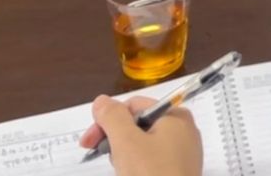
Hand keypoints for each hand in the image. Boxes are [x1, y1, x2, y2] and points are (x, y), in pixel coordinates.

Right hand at [77, 95, 203, 175]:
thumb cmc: (151, 174)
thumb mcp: (126, 142)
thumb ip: (112, 117)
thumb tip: (102, 101)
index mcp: (175, 115)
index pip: (133, 106)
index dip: (106, 121)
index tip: (87, 144)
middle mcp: (183, 129)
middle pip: (139, 125)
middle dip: (115, 139)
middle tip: (99, 157)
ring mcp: (183, 153)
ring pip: (144, 145)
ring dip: (124, 155)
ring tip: (120, 171)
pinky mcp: (179, 172)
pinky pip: (153, 161)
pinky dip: (137, 167)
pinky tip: (129, 175)